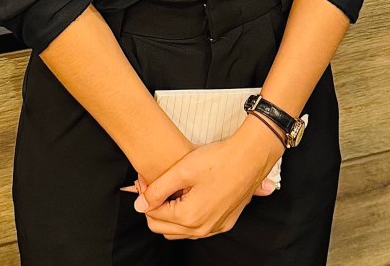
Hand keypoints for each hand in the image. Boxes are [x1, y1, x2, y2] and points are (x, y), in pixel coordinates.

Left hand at [126, 121, 282, 239]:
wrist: (250, 158)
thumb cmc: (217, 160)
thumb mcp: (182, 170)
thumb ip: (157, 189)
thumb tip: (139, 205)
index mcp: (188, 217)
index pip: (152, 216)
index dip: (145, 197)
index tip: (145, 180)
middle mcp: (201, 229)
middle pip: (163, 228)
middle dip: (155, 208)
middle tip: (155, 184)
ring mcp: (214, 228)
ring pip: (179, 231)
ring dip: (170, 214)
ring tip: (171, 189)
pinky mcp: (224, 223)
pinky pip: (197, 228)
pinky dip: (187, 217)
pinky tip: (188, 196)